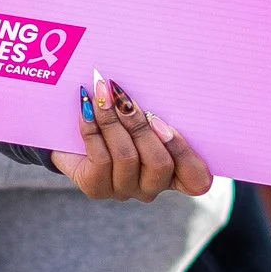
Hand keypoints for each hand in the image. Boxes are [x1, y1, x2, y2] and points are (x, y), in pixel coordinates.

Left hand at [53, 73, 215, 203]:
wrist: (72, 133)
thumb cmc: (117, 117)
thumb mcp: (142, 111)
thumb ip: (154, 109)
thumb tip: (160, 81)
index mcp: (174, 172)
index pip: (198, 180)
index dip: (185, 154)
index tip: (163, 122)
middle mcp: (152, 187)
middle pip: (160, 164)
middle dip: (140, 126)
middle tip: (123, 97)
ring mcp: (125, 190)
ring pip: (127, 158)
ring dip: (112, 121)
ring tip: (103, 94)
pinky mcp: (97, 188)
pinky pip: (100, 158)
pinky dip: (92, 129)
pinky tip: (86, 107)